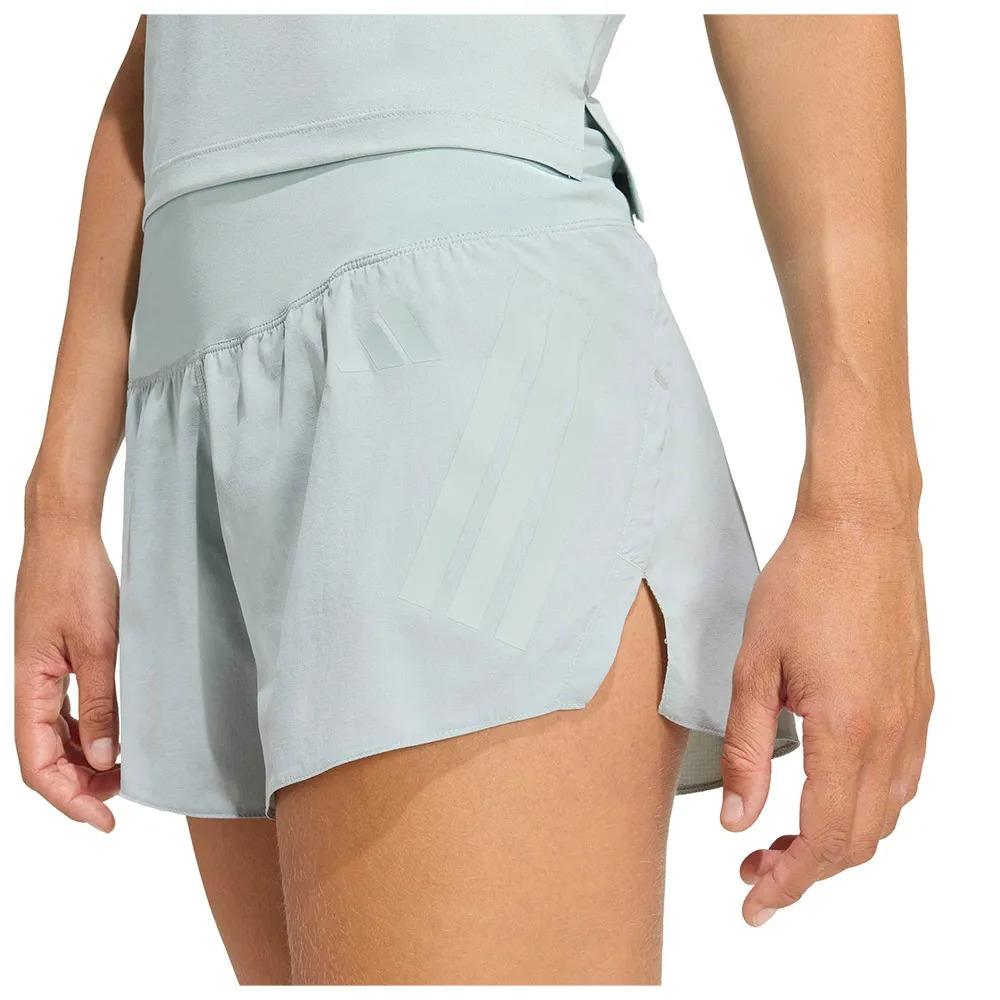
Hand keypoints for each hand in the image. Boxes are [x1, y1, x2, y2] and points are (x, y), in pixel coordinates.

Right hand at [15, 515, 120, 831]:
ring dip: (84, 761)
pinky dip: (87, 731)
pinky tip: (114, 736)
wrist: (65, 533)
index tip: (107, 820)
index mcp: (29, 686)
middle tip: (125, 795)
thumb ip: (100, 703)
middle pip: (44, 758)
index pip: (37, 765)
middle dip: (80, 785)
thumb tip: (102, 758)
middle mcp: (29, 686)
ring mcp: (41, 674)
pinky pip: (65, 711)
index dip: (70, 799)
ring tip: (125, 770)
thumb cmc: (78, 579)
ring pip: (55, 737)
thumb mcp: (98, 644)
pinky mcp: (57, 660)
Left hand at [720, 511, 932, 924]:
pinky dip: (867, 805)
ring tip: (785, 839)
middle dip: (807, 870)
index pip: (825, 839)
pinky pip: (903, 777)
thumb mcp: (754, 666)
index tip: (755, 903)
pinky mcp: (919, 698)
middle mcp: (892, 733)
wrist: (861, 526)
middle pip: (859, 838)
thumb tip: (739, 818)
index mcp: (847, 729)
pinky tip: (831, 794)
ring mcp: (914, 717)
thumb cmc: (804, 583)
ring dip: (838, 840)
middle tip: (756, 873)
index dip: (789, 882)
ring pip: (885, 814)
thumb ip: (746, 749)